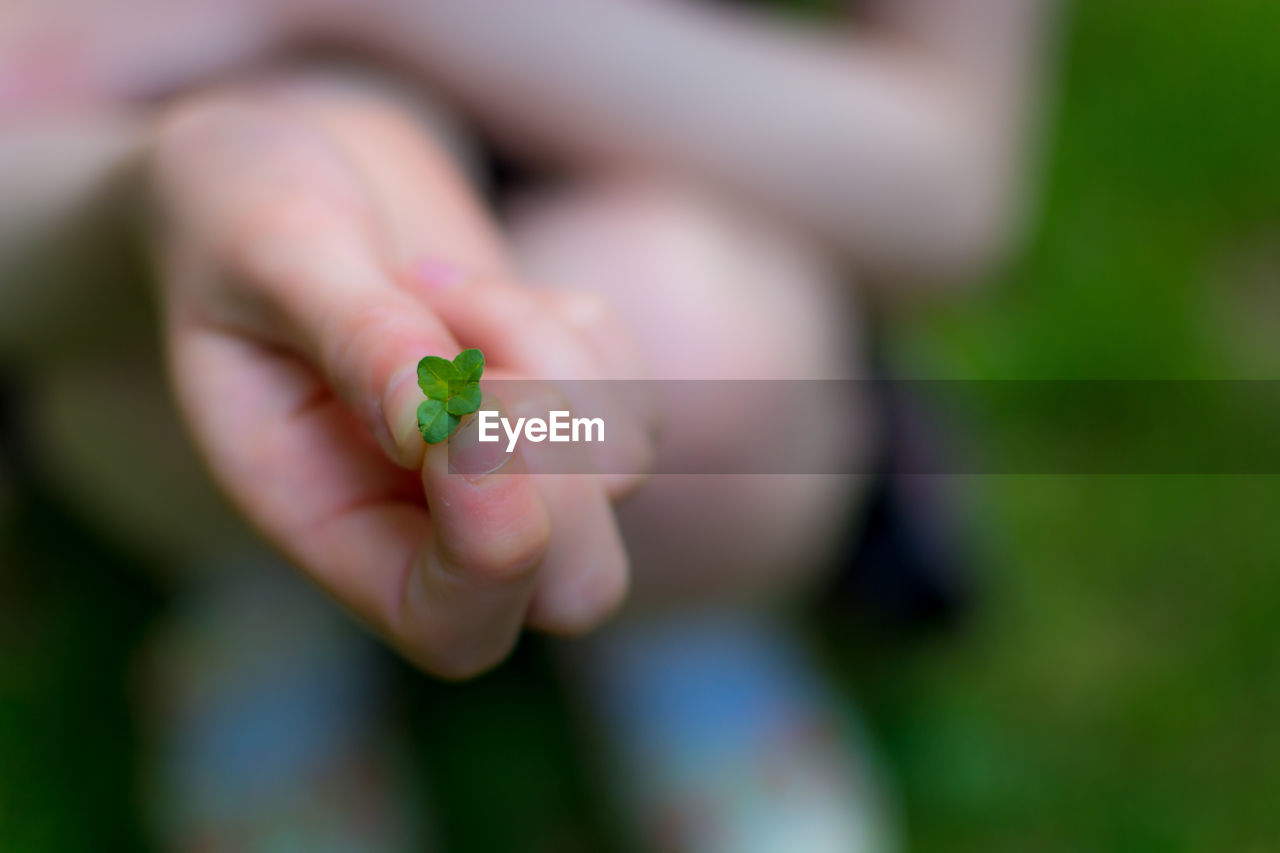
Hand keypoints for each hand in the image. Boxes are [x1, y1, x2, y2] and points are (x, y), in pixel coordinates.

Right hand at [147, 77, 654, 677]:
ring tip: (429, 284)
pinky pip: (636, 397)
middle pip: (578, 585)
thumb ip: (350, 336)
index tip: (474, 419)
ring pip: (620, 471)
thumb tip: (433, 427)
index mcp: (332, 525)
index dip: (494, 552)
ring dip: (546, 356)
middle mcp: (434, 524)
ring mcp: (513, 474)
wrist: (284, 176)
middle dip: (553, 465)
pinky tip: (474, 294)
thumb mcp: (266, 252)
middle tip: (451, 345)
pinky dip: (576, 328)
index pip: (454, 627)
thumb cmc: (239, 217)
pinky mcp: (565, 412)